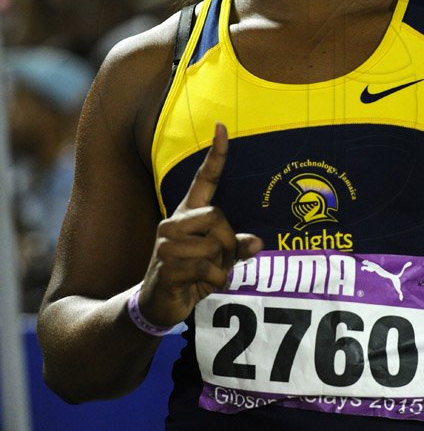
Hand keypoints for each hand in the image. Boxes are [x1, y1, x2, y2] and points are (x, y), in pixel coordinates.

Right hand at [138, 123, 262, 325]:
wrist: (157, 303)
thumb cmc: (191, 274)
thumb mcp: (218, 259)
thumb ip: (237, 247)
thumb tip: (259, 242)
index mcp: (188, 213)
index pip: (204, 178)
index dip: (216, 153)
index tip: (222, 126)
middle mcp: (175, 221)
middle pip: (217, 216)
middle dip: (228, 242)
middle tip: (222, 261)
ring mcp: (166, 242)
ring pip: (213, 245)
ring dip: (221, 267)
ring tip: (208, 275)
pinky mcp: (166, 264)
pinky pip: (205, 267)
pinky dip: (213, 280)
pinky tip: (200, 286)